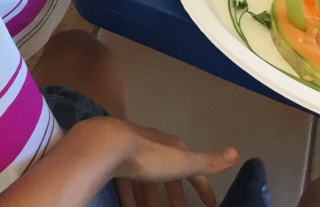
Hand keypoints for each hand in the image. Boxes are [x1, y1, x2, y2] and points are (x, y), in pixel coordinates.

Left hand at [113, 120, 237, 206]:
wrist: (110, 145)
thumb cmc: (151, 157)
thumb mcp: (184, 162)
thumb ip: (209, 161)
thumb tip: (237, 152)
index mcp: (173, 147)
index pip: (193, 169)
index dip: (202, 187)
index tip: (210, 204)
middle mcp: (154, 146)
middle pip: (168, 176)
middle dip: (174, 197)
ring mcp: (133, 151)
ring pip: (146, 180)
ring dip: (151, 200)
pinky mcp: (115, 160)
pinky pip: (126, 182)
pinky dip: (131, 198)